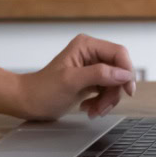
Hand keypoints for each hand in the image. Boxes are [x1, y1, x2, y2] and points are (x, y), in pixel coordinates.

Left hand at [17, 33, 135, 120]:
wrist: (28, 102)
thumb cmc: (43, 90)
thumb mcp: (71, 81)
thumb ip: (99, 74)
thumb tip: (123, 74)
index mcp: (86, 45)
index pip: (119, 53)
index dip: (127, 71)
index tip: (127, 90)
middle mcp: (91, 53)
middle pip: (118, 71)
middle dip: (113, 91)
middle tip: (103, 107)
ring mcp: (91, 67)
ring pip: (114, 83)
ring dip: (107, 100)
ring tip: (93, 110)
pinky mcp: (91, 80)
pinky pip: (107, 91)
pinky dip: (101, 102)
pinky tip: (88, 107)